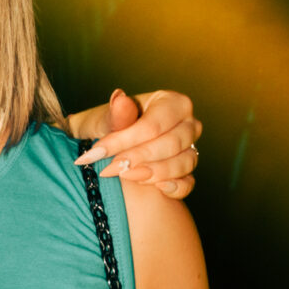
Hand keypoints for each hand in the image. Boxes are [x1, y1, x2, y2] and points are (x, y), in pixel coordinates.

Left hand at [73, 88, 202, 197]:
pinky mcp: (187, 173)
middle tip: (110, 169)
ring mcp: (191, 148)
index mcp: (170, 102)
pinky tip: (158, 188)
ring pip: (183, 163)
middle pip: (171, 144)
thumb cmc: (107, 127)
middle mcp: (187, 123)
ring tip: (125, 175)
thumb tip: (119, 99)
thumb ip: (115, 115)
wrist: (106, 149)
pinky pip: (188, 183)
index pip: (153, 125)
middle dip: (138, 158)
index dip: (125, 140)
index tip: (98, 152)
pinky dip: (175, 188)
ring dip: (154, 173)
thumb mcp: (105, 119)